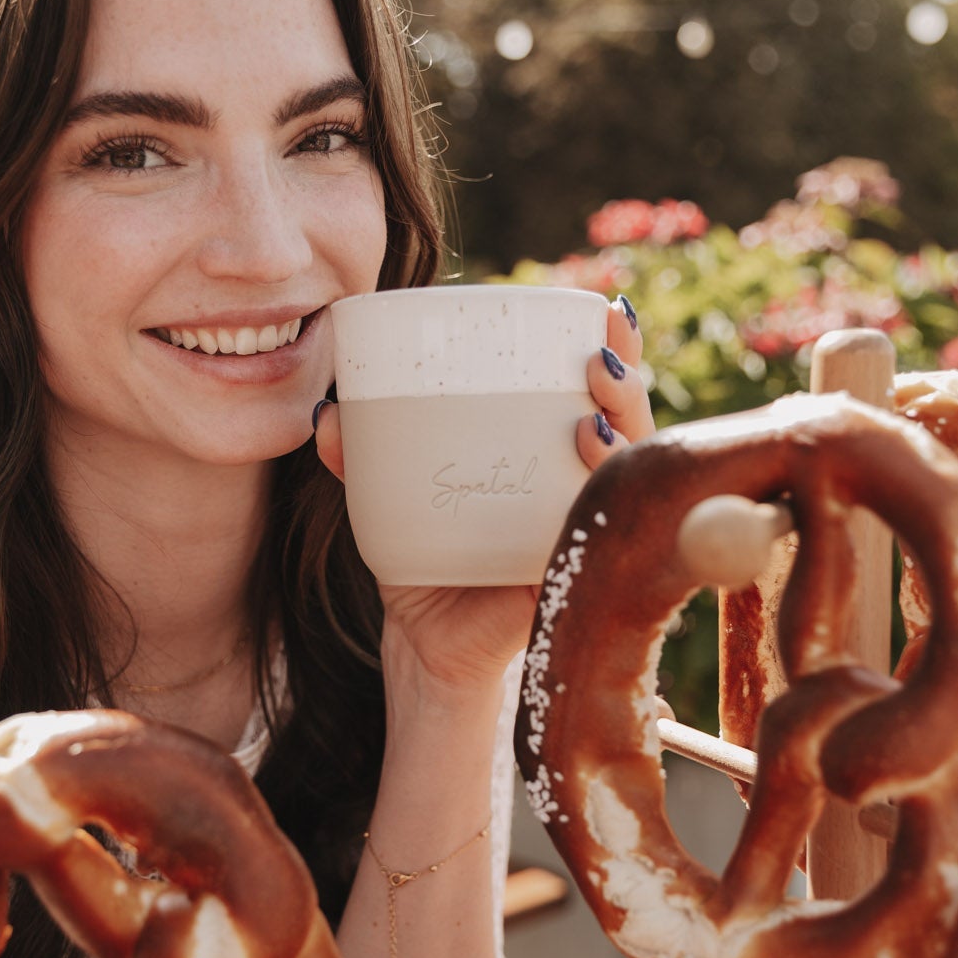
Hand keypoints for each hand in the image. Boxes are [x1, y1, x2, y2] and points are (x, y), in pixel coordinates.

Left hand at [311, 294, 655, 693]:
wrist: (425, 646)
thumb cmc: (422, 567)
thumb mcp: (389, 500)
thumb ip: (359, 458)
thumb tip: (327, 413)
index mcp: (548, 459)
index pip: (595, 396)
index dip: (613, 351)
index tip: (603, 310)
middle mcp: (577, 487)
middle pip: (627, 423)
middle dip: (628, 377)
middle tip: (601, 347)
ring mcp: (583, 529)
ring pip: (630, 472)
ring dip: (625, 430)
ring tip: (594, 411)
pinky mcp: (574, 571)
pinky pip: (602, 532)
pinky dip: (600, 492)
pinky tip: (591, 457)